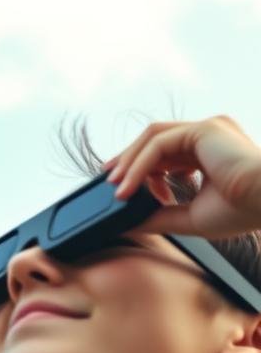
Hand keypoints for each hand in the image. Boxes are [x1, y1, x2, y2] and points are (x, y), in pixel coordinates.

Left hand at [106, 116, 260, 240]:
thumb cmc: (243, 211)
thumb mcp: (190, 217)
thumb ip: (161, 215)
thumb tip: (131, 223)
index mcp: (210, 152)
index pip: (166, 152)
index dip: (140, 168)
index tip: (121, 187)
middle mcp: (209, 135)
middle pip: (155, 140)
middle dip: (127, 159)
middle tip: (108, 181)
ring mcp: (207, 129)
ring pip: (153, 137)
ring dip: (129, 161)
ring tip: (114, 186)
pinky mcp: (205, 129)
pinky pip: (159, 144)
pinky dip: (139, 165)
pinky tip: (127, 186)